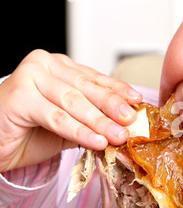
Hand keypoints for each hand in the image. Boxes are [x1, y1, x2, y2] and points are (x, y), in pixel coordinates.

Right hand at [0, 49, 142, 170]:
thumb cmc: (30, 131)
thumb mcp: (70, 123)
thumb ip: (93, 119)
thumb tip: (126, 124)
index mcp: (60, 67)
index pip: (95, 79)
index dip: (118, 91)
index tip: (138, 101)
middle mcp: (44, 66)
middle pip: (87, 88)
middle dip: (113, 106)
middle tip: (132, 120)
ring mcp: (30, 77)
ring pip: (74, 103)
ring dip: (100, 121)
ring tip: (119, 135)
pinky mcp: (19, 96)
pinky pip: (57, 117)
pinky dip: (80, 131)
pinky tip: (97, 141)